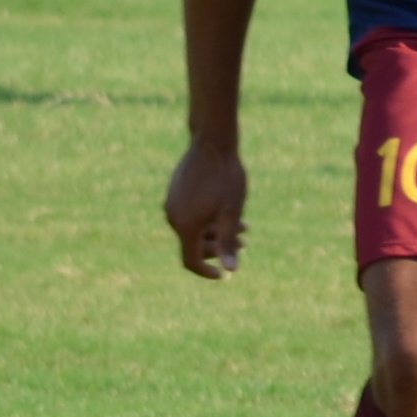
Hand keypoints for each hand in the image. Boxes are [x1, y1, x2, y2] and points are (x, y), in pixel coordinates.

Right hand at [165, 142, 249, 277]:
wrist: (212, 141)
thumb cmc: (226, 177)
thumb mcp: (231, 211)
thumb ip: (228, 241)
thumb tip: (231, 270)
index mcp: (185, 226)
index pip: (190, 261)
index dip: (206, 271)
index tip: (222, 276)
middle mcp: (173, 217)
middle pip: (193, 245)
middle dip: (219, 247)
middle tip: (245, 242)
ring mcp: (171, 203)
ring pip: (194, 228)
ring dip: (216, 232)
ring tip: (244, 227)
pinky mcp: (175, 192)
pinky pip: (189, 214)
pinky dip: (207, 219)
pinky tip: (228, 211)